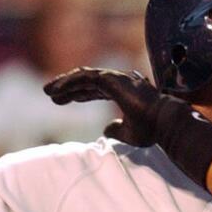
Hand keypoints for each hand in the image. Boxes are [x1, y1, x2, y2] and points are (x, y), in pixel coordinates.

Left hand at [43, 67, 160, 146]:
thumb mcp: (129, 134)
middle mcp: (117, 83)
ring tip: (48, 91)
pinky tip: (56, 91)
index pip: (94, 90)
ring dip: (64, 83)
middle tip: (50, 93)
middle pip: (85, 81)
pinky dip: (69, 83)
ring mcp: (115, 78)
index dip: (77, 94)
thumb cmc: (151, 129)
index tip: (61, 100)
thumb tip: (106, 130)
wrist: (163, 123)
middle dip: (67, 87)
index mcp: (121, 93)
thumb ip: (117, 130)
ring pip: (83, 77)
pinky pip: (84, 78)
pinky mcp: (111, 79)